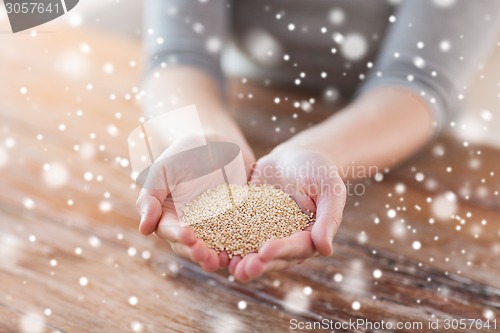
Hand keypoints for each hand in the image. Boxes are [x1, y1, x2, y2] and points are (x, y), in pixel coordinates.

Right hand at [136, 133, 254, 271]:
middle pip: (190, 247)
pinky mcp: (235, 225)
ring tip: (223, 261)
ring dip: (216, 258)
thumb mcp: (164, 168)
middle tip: (205, 254)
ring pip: (212, 249)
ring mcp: (213, 228)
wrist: (221, 144)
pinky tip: (244, 253)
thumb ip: (151, 195)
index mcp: (169, 215)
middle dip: (197, 252)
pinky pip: (236, 241)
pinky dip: (239, 250)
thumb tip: (143, 229)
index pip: (169, 230)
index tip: (187, 236)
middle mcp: (189, 226)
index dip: (177, 236)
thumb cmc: (187, 152)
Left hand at [229, 145, 345, 281]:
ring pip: (251, 252)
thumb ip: (328, 218)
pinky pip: (234, 234)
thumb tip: (325, 249)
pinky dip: (222, 240)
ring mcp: (264, 234)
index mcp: (307, 238)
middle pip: (271, 258)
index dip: (281, 251)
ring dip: (238, 260)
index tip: (266, 250)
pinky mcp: (246, 224)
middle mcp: (285, 242)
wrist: (293, 157)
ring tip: (224, 264)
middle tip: (242, 269)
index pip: (296, 248)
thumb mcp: (330, 189)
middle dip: (256, 264)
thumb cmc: (318, 170)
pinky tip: (208, 244)